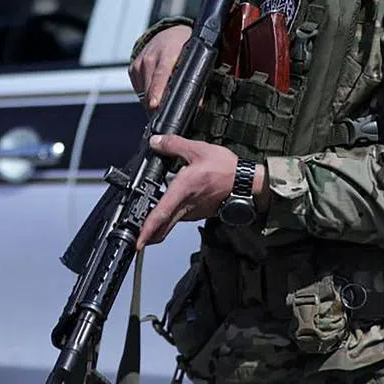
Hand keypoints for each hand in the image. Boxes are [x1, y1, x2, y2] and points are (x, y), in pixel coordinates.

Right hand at [129, 25, 190, 109]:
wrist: (169, 33)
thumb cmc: (184, 47)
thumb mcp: (194, 59)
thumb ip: (196, 80)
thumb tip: (197, 104)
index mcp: (168, 53)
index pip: (161, 75)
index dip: (157, 90)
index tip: (155, 104)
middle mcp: (150, 57)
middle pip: (150, 87)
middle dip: (155, 105)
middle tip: (163, 118)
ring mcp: (139, 62)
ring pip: (143, 91)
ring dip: (151, 101)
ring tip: (161, 107)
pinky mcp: (133, 68)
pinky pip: (138, 88)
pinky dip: (146, 95)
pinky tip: (155, 95)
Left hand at [136, 134, 267, 249]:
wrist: (247, 183)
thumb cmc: (226, 169)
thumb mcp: (198, 150)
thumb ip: (174, 145)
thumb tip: (156, 142)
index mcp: (183, 190)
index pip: (161, 213)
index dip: (148, 228)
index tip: (138, 241)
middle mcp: (187, 205)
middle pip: (164, 226)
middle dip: (148, 235)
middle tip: (136, 240)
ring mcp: (194, 212)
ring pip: (172, 222)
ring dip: (159, 225)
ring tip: (146, 224)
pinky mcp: (200, 213)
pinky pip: (181, 217)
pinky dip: (170, 217)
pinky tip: (166, 209)